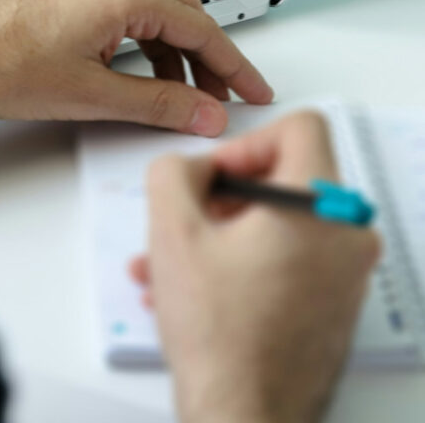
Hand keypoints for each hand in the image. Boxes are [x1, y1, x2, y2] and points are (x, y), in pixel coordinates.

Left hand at [0, 0, 272, 133]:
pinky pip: (122, 13)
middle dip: (207, 53)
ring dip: (173, 51)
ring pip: (152, 11)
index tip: (254, 90)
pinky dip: (142, 43)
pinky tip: (137, 75)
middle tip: (220, 95)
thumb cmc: (2, 65)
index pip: (200, 27)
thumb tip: (204, 111)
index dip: (233, 64)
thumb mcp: (92, 95)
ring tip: (179, 95)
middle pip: (181, 10)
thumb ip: (158, 103)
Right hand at [130, 112, 379, 422]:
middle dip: (223, 193)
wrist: (244, 417)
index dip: (246, 141)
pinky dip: (242, 260)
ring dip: (221, 231)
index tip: (216, 174)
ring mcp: (345, 276)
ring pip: (279, 223)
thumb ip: (172, 170)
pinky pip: (287, 258)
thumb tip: (188, 166)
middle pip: (285, 177)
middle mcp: (347, 237)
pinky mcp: (333, 304)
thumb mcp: (172, 229)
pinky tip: (194, 287)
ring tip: (172, 260)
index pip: (300, 127)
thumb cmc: (221, 336)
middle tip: (190, 216)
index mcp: (321, 208)